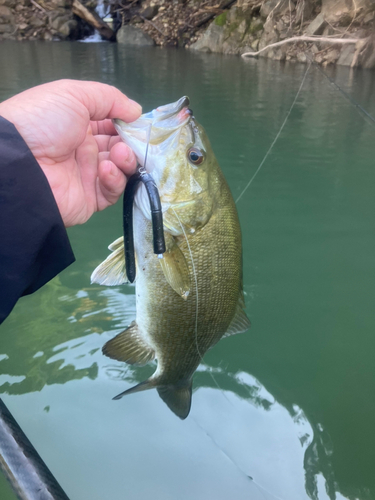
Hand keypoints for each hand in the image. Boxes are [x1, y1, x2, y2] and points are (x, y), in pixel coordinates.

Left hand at [0, 79, 141, 226]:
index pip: (112, 126)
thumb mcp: (74, 95)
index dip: (128, 125)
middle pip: (120, 148)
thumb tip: (137, 111)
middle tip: (134, 141)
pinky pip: (112, 192)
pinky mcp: (90, 200)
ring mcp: (87, 176)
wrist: (19, 161)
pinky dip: (115, 179)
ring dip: (126, 160)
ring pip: (121, 170)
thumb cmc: (43, 121)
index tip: (140, 124)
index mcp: (79, 125)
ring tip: (119, 154)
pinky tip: (105, 169)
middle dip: (131, 143)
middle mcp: (84, 150)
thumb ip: (110, 98)